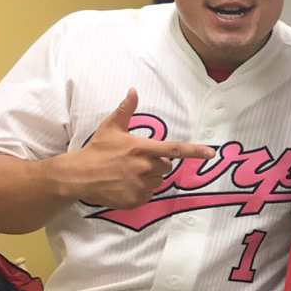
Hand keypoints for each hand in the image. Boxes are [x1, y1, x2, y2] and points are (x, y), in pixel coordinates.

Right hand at [67, 89, 214, 208]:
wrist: (79, 176)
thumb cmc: (97, 149)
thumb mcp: (111, 127)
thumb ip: (126, 110)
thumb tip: (134, 91)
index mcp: (142, 148)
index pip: (174, 149)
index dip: (194, 151)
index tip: (211, 153)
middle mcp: (144, 168)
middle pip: (165, 166)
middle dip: (156, 163)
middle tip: (136, 161)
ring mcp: (140, 186)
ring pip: (157, 182)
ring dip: (149, 178)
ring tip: (128, 173)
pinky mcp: (136, 200)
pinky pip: (148, 195)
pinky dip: (141, 191)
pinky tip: (126, 184)